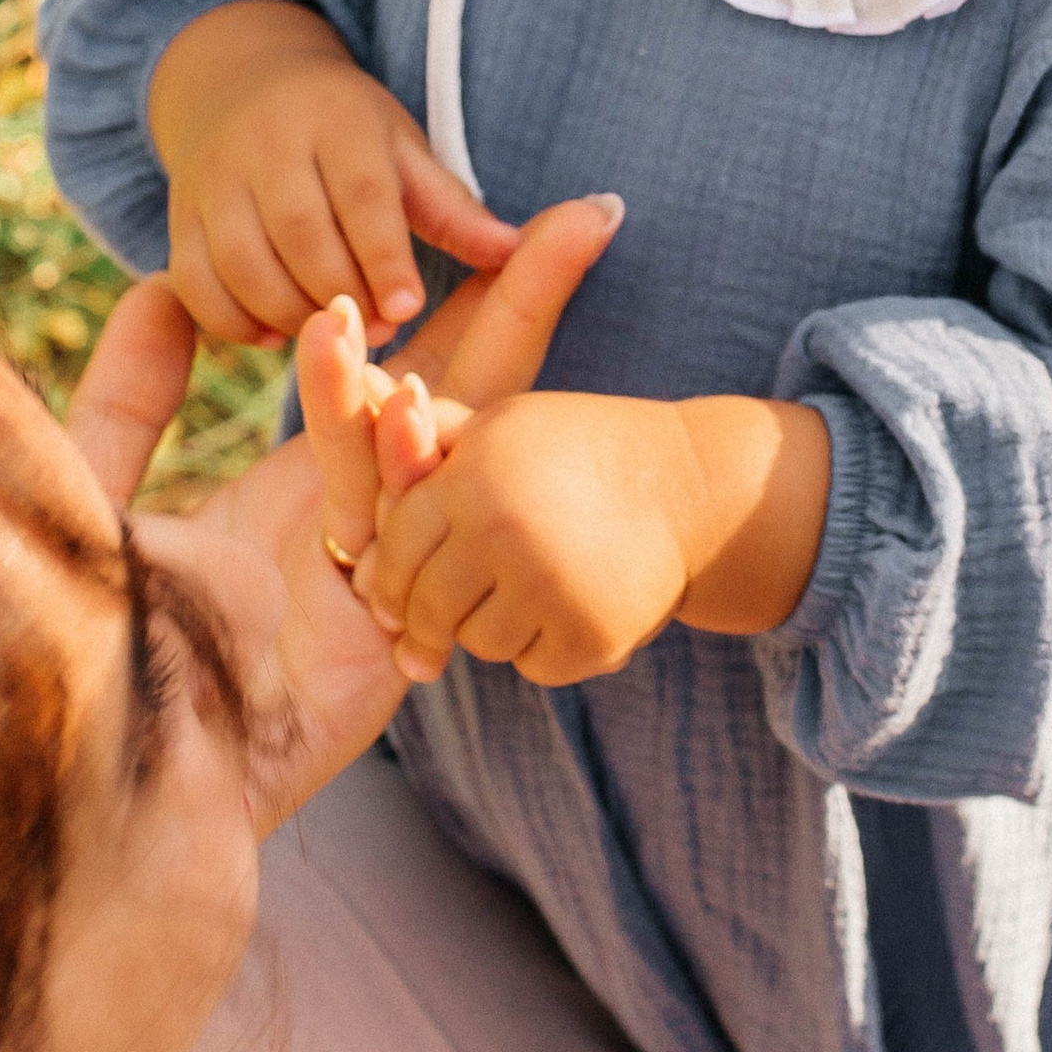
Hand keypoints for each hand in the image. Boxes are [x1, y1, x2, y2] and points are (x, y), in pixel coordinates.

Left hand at [63, 194, 623, 825]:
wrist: (58, 767)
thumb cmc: (63, 639)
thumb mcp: (92, 484)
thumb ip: (128, 396)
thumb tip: (158, 289)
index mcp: (302, 498)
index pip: (393, 383)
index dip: (447, 305)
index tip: (489, 220)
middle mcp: (355, 535)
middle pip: (456, 402)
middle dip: (515, 310)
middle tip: (584, 219)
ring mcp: (380, 591)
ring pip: (450, 458)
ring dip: (484, 359)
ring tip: (514, 254)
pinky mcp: (381, 656)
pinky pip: (414, 545)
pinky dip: (416, 468)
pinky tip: (414, 397)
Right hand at [148, 0, 521, 344]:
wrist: (240, 86)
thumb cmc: (346, 132)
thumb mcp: (402, 151)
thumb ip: (451, 208)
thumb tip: (512, 250)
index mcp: (335, 119)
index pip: (361, 193)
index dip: (384, 256)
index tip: (409, 308)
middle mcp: (266, 143)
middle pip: (299, 232)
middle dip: (341, 293)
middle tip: (379, 334)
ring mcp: (213, 179)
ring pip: (242, 262)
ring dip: (289, 312)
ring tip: (334, 339)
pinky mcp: (181, 217)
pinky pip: (196, 282)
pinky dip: (233, 321)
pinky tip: (275, 336)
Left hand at [365, 389, 833, 689]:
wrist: (689, 489)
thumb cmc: (575, 450)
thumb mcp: (503, 426)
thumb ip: (426, 427)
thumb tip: (362, 387)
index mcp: (473, 475)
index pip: (394, 548)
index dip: (392, 570)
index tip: (400, 579)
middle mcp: (506, 530)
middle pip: (427, 606)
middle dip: (428, 613)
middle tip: (449, 602)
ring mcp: (550, 588)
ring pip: (477, 642)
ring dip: (487, 627)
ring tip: (522, 588)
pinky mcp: (589, 636)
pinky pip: (530, 664)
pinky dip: (539, 646)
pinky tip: (564, 605)